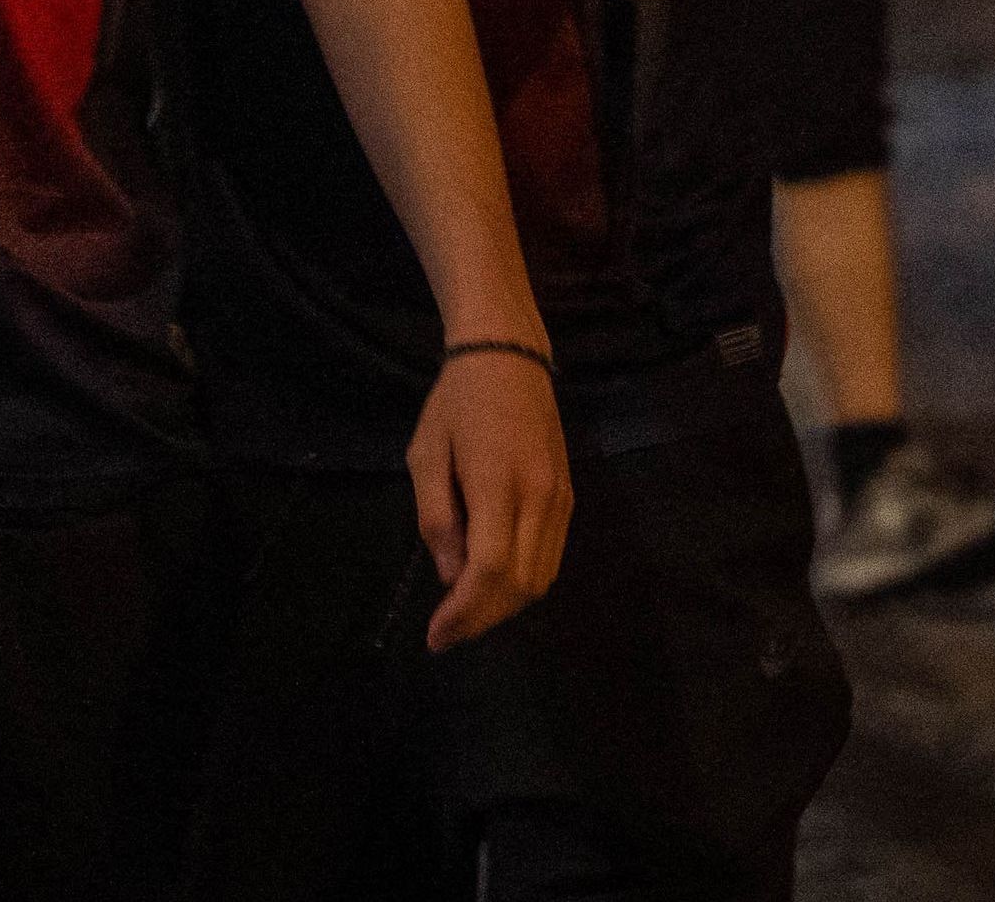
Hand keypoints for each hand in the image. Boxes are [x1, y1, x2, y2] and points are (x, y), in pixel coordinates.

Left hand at [407, 345, 571, 649]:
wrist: (508, 357)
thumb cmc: (456, 403)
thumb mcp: (425, 454)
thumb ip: (436, 518)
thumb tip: (451, 577)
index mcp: (497, 483)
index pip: (488, 569)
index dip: (464, 612)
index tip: (437, 636)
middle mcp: (538, 497)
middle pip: (519, 584)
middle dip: (482, 619)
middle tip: (448, 633)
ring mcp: (560, 498)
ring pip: (541, 578)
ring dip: (505, 606)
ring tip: (468, 614)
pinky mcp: (568, 497)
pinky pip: (552, 557)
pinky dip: (525, 582)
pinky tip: (496, 584)